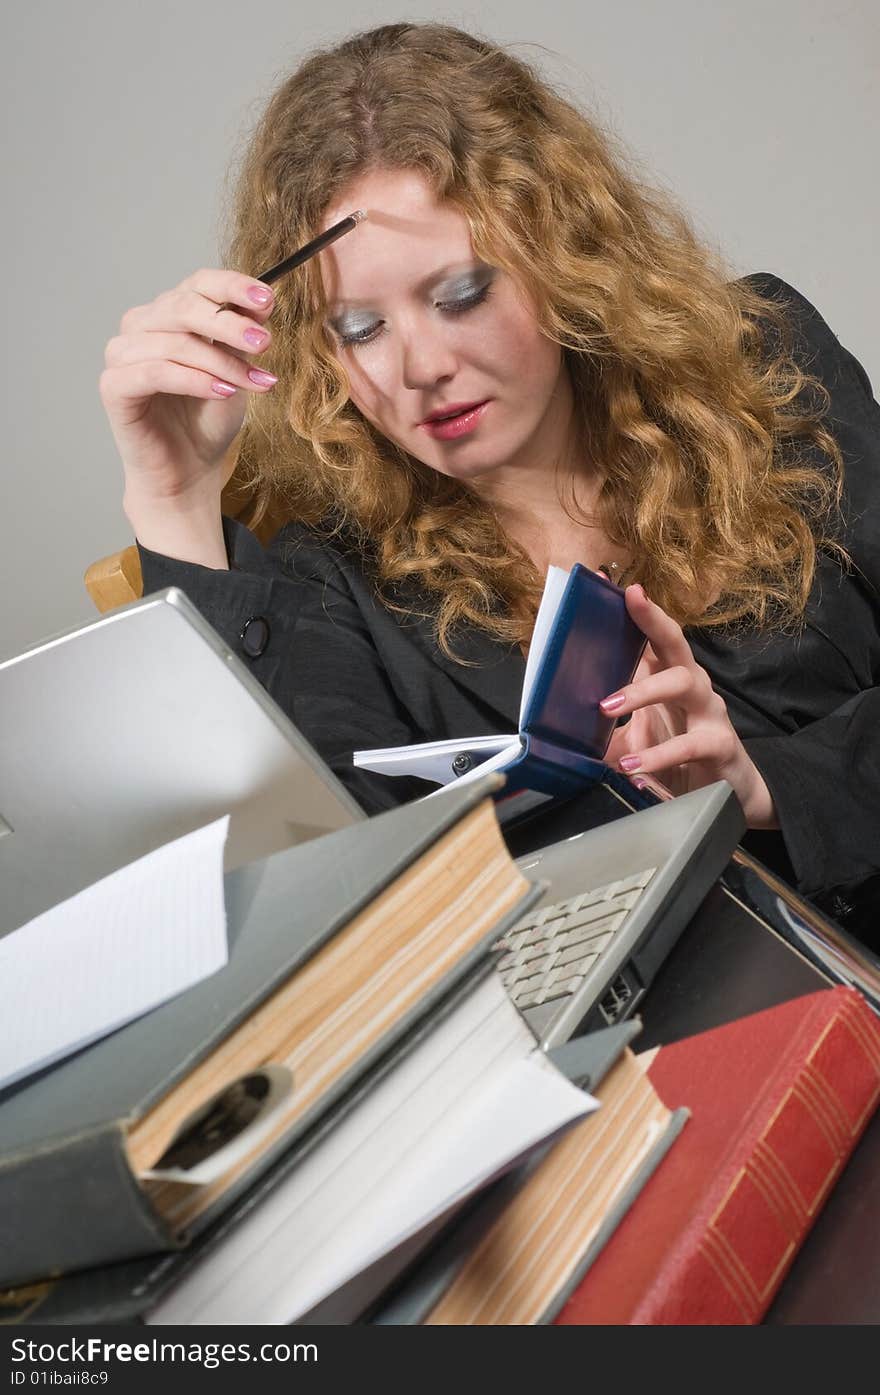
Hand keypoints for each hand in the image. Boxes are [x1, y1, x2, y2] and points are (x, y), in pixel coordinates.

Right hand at [99, 269, 278, 562]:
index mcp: (169, 314)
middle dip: (230, 324)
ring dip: (221, 361)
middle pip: (184, 306)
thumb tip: (261, 302)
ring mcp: (123, 355)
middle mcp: (141, 326)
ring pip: (174, 342)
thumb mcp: (235, 371)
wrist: (189, 471)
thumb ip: (242, 336)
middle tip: (265, 343)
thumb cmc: (207, 420)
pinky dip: (193, 380)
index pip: (198, 283)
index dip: (232, 286)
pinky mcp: (113, 387)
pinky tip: (224, 391)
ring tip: (254, 382)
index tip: (268, 300)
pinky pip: (154, 372)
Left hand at [601, 584, 778, 829]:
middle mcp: (690, 685)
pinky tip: (633, 768)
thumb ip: (600, 734)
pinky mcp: (720, 745)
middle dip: (653, 618)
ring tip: (607, 707)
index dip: (632, 610)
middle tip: (631, 600)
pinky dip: (659, 755)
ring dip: (643, 691)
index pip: (648, 637)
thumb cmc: (677, 759)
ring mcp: (709, 712)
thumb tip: (553, 734)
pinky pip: (691, 744)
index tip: (607, 582)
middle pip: (675, 641)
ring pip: (683, 682)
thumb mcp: (631, 743)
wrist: (725, 794)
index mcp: (665, 677)